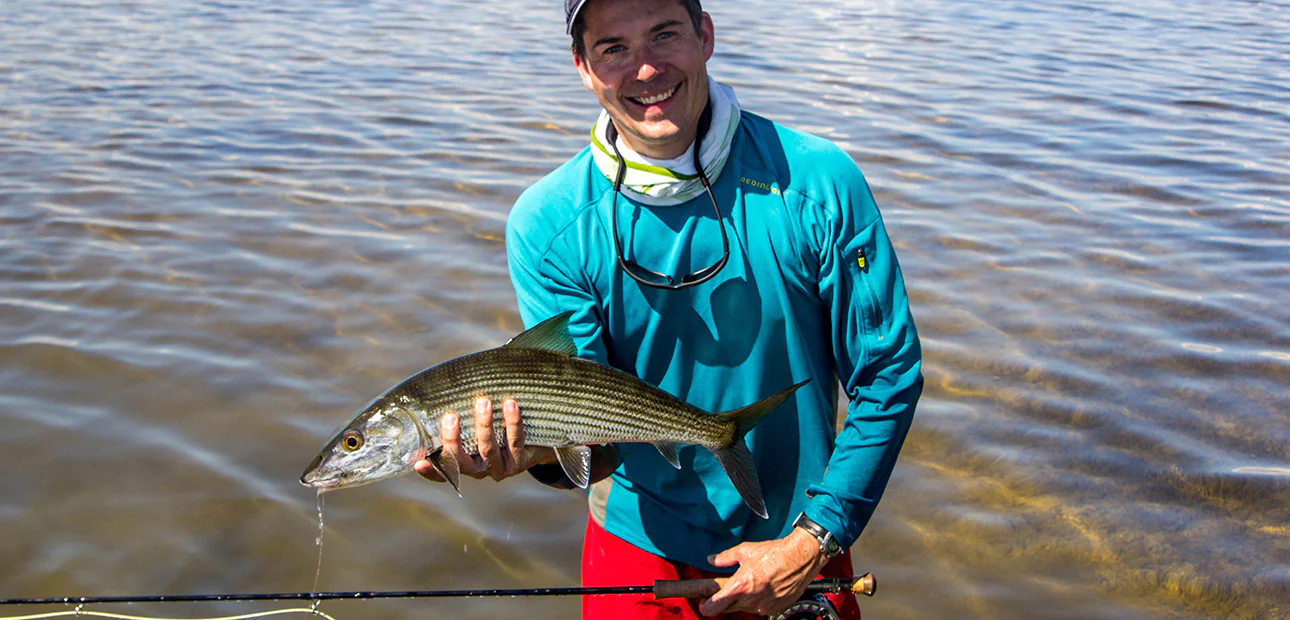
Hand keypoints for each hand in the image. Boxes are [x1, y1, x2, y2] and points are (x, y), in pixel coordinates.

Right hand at [413, 396, 555, 482]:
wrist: (536, 444)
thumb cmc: (499, 429)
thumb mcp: (478, 427)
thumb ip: (463, 418)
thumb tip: (446, 389)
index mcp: (465, 463)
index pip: (443, 470)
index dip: (430, 470)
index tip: (418, 462)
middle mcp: (479, 469)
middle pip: (461, 461)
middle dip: (453, 439)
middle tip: (450, 417)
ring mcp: (499, 468)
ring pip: (488, 450)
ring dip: (484, 425)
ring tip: (483, 402)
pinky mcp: (519, 462)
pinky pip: (514, 441)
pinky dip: (512, 422)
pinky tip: (510, 404)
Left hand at [698, 528, 830, 616]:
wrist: (799, 559)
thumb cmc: (773, 553)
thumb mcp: (744, 550)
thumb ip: (725, 558)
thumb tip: (712, 560)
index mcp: (739, 587)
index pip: (714, 607)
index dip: (706, 606)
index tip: (704, 603)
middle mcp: (750, 601)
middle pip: (727, 609)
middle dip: (724, 601)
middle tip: (728, 589)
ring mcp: (762, 607)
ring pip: (744, 608)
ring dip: (742, 600)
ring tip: (751, 584)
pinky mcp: (774, 609)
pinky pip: (759, 608)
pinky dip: (757, 601)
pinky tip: (763, 588)